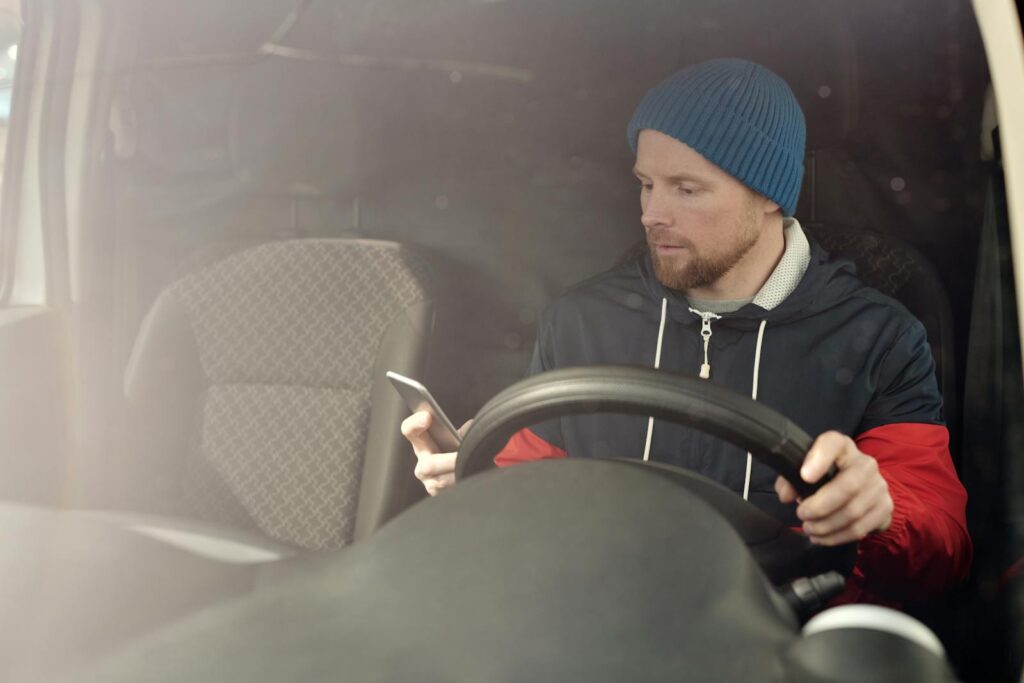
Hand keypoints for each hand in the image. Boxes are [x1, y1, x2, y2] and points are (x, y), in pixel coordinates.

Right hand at [400, 411, 472, 495]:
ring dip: (457, 474)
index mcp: (423, 444)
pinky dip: (461, 483)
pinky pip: (449, 492)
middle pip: (428, 465)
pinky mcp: (439, 496)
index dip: (415, 423)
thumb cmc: (458, 452)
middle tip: (461, 455)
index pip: (410, 431)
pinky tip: (470, 476)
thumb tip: (472, 428)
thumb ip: (462, 432)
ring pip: (441, 482)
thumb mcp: (458, 440)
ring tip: (470, 467)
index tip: (427, 417)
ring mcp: (429, 483)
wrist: (466, 475)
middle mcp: (422, 465)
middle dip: (447, 461)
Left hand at [774, 430, 892, 545]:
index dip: (819, 459)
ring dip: (826, 526)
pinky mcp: (886, 508)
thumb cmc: (825, 475)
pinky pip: (861, 528)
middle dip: (820, 506)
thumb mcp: (805, 470)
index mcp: (842, 446)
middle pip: (848, 486)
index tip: (804, 476)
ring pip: (853, 512)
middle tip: (801, 515)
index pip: (833, 444)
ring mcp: (879, 486)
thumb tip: (785, 495)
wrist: (860, 487)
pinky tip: (822, 537)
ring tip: (809, 528)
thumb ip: (790, 479)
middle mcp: (866, 463)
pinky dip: (837, 537)